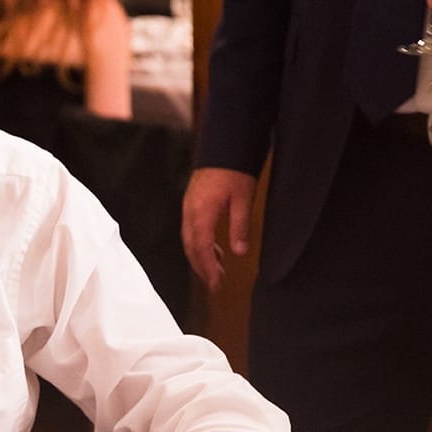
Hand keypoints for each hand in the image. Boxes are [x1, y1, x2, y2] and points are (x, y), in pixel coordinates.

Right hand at [181, 167, 257, 291]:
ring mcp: (189, 208)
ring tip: (216, 271)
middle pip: (191, 247)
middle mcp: (190, 212)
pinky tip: (215, 250)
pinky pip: (192, 230)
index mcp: (201, 213)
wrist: (224, 146)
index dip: (207, 268)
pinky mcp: (192, 204)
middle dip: (201, 268)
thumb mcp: (243, 199)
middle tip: (214, 285)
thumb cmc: (234, 170)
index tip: (215, 284)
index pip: (201, 248)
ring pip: (190, 240)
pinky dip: (201, 245)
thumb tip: (240, 252)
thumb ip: (240, 227)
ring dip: (201, 257)